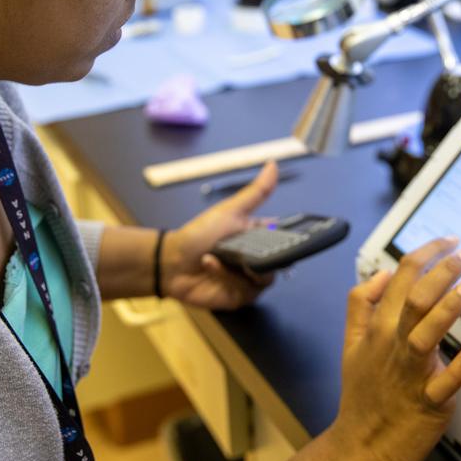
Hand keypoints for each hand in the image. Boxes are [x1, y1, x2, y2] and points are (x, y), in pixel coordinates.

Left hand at [160, 161, 279, 309]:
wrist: (171, 262)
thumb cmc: (198, 234)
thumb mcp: (229, 211)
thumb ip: (256, 192)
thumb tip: (273, 164)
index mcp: (257, 237)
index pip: (283, 240)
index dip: (289, 240)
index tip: (286, 237)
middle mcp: (256, 260)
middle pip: (277, 264)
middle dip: (260, 258)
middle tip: (244, 251)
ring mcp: (248, 280)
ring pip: (263, 279)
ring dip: (237, 268)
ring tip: (215, 257)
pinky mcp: (238, 297)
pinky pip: (246, 291)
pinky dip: (226, 278)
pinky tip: (210, 266)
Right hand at [326, 237, 460, 460]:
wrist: (362, 446)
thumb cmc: (363, 393)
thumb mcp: (350, 343)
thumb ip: (360, 305)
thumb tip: (383, 273)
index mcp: (377, 329)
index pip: (399, 279)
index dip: (425, 254)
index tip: (448, 241)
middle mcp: (392, 346)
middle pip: (414, 299)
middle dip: (442, 271)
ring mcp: (410, 374)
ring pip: (425, 334)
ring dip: (448, 309)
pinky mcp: (428, 403)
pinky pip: (444, 384)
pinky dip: (457, 368)